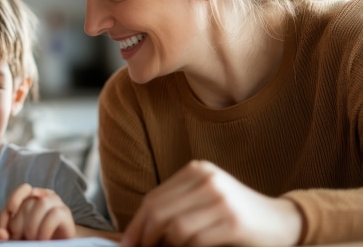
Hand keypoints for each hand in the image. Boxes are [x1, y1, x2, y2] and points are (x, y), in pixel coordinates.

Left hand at [0, 183, 75, 239]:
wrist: (57, 244)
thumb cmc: (35, 238)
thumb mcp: (16, 236)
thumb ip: (6, 234)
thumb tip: (0, 234)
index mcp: (29, 196)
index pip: (18, 193)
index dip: (9, 209)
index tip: (4, 228)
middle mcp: (43, 196)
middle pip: (27, 202)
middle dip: (19, 224)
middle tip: (20, 238)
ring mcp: (56, 203)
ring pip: (42, 203)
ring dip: (33, 225)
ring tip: (32, 239)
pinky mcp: (65, 214)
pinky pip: (55, 214)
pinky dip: (45, 229)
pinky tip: (43, 239)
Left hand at [122, 160, 302, 245]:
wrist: (283, 222)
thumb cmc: (236, 216)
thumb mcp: (204, 201)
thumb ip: (176, 208)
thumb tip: (139, 232)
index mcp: (197, 170)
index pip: (154, 198)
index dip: (136, 223)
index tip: (126, 243)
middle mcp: (207, 180)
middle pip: (159, 211)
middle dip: (144, 236)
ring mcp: (221, 199)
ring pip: (174, 227)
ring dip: (165, 246)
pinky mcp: (233, 221)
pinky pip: (195, 240)